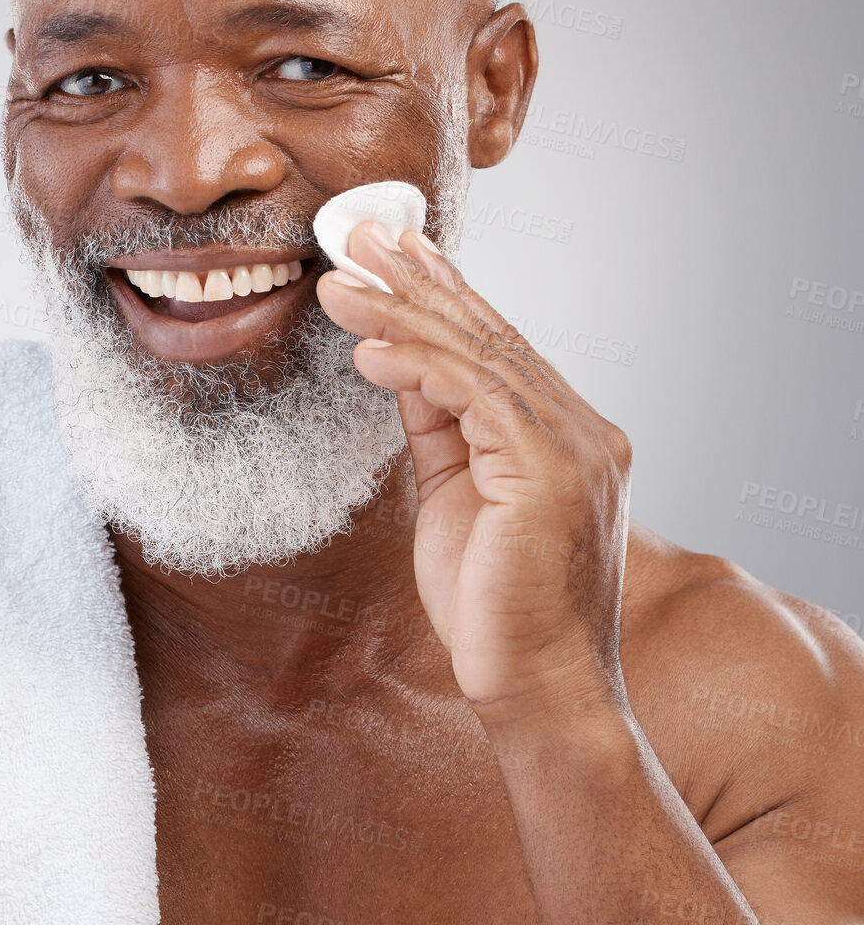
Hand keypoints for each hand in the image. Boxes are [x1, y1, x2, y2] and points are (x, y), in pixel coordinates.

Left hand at [316, 223, 632, 722]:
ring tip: (339, 280)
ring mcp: (577, 447)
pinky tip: (368, 346)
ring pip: (478, 356)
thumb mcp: (455, 499)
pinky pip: (474, 397)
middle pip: (488, 336)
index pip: (496, 347)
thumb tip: (401, 365)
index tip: (392, 251)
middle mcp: (585, 430)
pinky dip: (417, 366)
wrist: (537, 692)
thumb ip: (440, 430)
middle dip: (416, 281)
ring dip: (400, 312)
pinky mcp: (550, 471)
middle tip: (358, 232)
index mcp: (568, 435)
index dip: (441, 294)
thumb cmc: (496, 608)